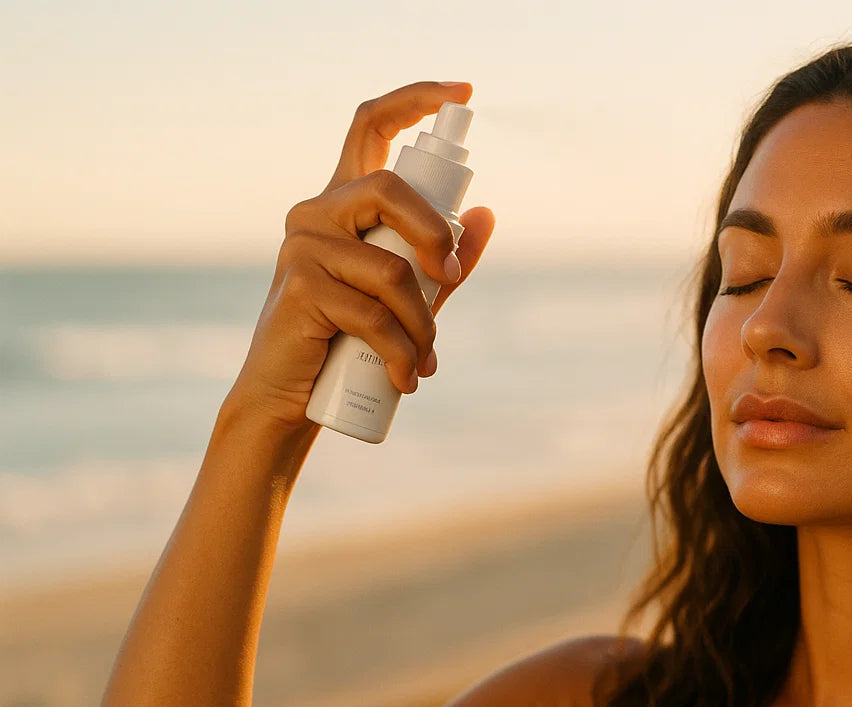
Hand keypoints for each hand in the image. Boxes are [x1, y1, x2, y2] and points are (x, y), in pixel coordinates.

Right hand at [226, 80, 494, 434]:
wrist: (292, 396)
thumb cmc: (350, 341)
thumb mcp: (409, 295)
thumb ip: (444, 257)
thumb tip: (487, 214)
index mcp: (343, 204)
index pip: (370, 126)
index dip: (414, 100)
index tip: (464, 93)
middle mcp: (316, 212)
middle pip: (389, 188)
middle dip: (435, 235)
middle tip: (451, 281)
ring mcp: (303, 246)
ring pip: (391, 269)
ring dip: (422, 324)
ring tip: (424, 361)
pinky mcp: (300, 287)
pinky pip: (372, 313)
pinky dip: (401, 350)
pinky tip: (405, 377)